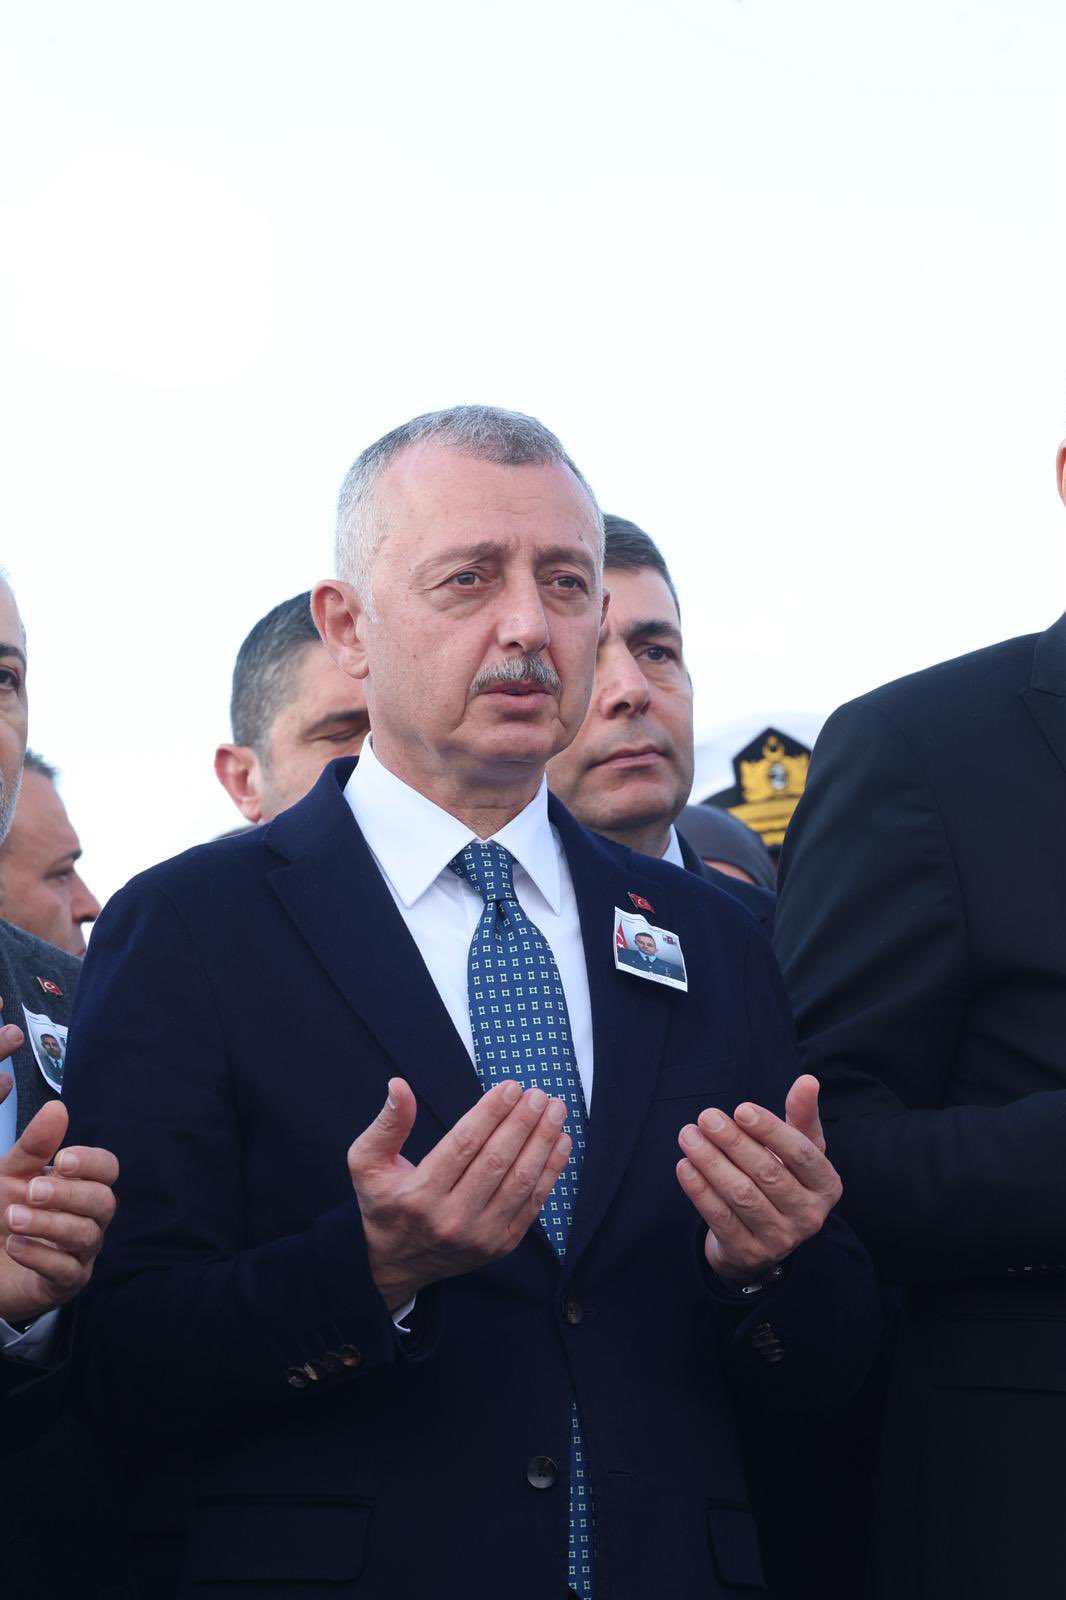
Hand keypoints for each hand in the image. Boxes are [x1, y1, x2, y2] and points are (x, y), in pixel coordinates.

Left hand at [0, 1083, 119, 1324]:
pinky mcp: (65, 1284)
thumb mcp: (10, 1174)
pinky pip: (67, 1270)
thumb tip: (58, 1107)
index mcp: (80, 1185)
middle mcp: (88, 1218)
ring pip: (86, 1235)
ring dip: (49, 1224)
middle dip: (68, 1194)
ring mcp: (80, 1253)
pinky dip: (40, 1255)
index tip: (62, 1161)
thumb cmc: (2, 1210)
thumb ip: (34, 1145)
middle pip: (103, 1202)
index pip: (108, 1169)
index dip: (92, 1163)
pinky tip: (14, 1245)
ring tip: (13, 1217)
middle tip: (30, 1190)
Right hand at [348, 1077, 571, 1310]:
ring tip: (555, 1111)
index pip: (463, 1145)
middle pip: (497, 1161)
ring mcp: (481, 1236)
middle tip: (539, 1094)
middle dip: (523, 1122)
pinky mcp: (501, 1245)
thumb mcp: (367, 1163)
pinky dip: (551, 1171)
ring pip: (520, 1182)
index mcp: (419, 1195)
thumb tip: (399, 1086)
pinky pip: (533, 1204)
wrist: (394, 1264)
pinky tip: (561, 1143)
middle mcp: (452, 1219)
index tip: (511, 1086)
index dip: (491, 1113)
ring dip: (543, 1142)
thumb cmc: (384, 1203)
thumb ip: (386, 1125)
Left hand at [675, 1074, 841, 1282]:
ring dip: (711, 1162)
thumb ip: (801, 1115)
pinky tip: (684, 1165)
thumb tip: (808, 1080)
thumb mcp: (798, 1148)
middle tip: (706, 1117)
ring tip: (688, 1136)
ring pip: (742, 1195)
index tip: (740, 1109)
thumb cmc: (783, 1177)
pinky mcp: (748, 1253)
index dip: (771, 1130)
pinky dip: (700, 1191)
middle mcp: (809, 1216)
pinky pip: (720, 1218)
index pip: (802, 1153)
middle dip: (733, 1142)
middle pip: (768, 1173)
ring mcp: (780, 1239)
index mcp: (827, 1185)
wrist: (762, 1236)